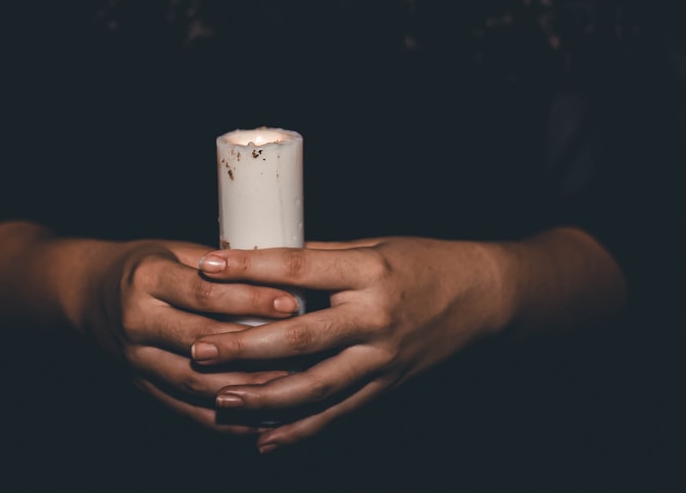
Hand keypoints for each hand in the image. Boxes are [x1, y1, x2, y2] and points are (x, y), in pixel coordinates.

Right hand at [81, 239, 302, 433]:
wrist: (88, 294)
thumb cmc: (145, 266)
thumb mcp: (175, 250)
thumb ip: (222, 266)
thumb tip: (284, 272)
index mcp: (148, 278)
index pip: (206, 293)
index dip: (250, 300)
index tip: (292, 302)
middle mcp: (137, 321)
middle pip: (203, 340)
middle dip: (255, 347)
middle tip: (301, 350)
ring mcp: (135, 359)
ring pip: (196, 381)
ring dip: (244, 388)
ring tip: (289, 388)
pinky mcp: (140, 385)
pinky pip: (185, 408)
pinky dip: (223, 418)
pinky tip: (258, 419)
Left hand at [189, 237, 511, 449]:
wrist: (484, 298)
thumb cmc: (425, 263)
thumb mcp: (374, 246)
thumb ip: (320, 257)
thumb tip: (261, 259)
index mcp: (369, 272)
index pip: (299, 269)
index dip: (250, 268)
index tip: (208, 266)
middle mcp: (375, 317)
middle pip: (302, 336)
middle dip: (247, 344)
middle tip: (201, 348)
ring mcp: (382, 358)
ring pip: (318, 385)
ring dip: (266, 396)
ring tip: (223, 399)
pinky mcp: (387, 385)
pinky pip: (339, 413)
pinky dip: (301, 430)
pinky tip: (264, 440)